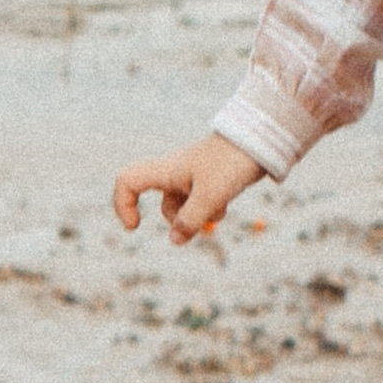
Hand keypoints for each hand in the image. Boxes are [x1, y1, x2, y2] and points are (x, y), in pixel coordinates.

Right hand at [113, 134, 265, 243]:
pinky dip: (213, 209)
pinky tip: (228, 201)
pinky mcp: (210, 181)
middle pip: (165, 206)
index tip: (135, 226)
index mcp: (166, 170)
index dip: (122, 205)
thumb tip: (174, 240)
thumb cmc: (231, 163)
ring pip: (187, 208)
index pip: (127, 182)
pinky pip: (203, 204)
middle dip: (181, 220)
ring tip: (221, 205)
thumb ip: (190, 220)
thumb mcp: (210, 196)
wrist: (259, 141)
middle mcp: (176, 173)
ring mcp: (193, 178)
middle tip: (200, 220)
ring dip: (201, 216)